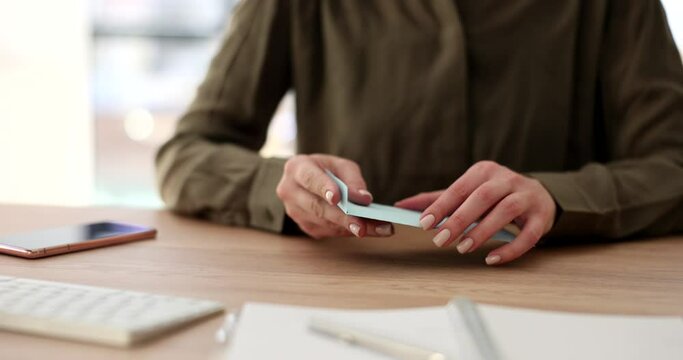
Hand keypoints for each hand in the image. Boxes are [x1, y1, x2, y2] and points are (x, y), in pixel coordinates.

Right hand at [276, 154, 392, 238]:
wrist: (306, 180)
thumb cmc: (325, 169)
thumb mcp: (340, 165)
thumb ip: (352, 178)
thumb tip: (364, 198)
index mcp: (296, 168)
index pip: (310, 179)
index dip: (324, 188)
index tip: (338, 198)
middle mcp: (289, 191)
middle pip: (317, 207)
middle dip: (343, 218)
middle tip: (364, 226)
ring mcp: (294, 211)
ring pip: (323, 223)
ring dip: (350, 228)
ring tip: (378, 229)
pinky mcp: (304, 226)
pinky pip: (327, 231)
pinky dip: (347, 231)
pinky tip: (368, 230)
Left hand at [395, 161, 555, 264]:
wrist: (539, 196)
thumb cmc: (494, 196)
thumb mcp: (468, 192)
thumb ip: (437, 199)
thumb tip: (402, 206)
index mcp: (485, 171)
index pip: (460, 187)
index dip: (442, 205)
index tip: (424, 223)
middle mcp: (507, 180)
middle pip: (483, 197)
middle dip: (460, 219)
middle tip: (441, 240)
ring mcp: (527, 197)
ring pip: (505, 211)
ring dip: (482, 231)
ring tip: (463, 248)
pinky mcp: (541, 217)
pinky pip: (528, 234)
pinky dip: (510, 248)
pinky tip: (492, 259)